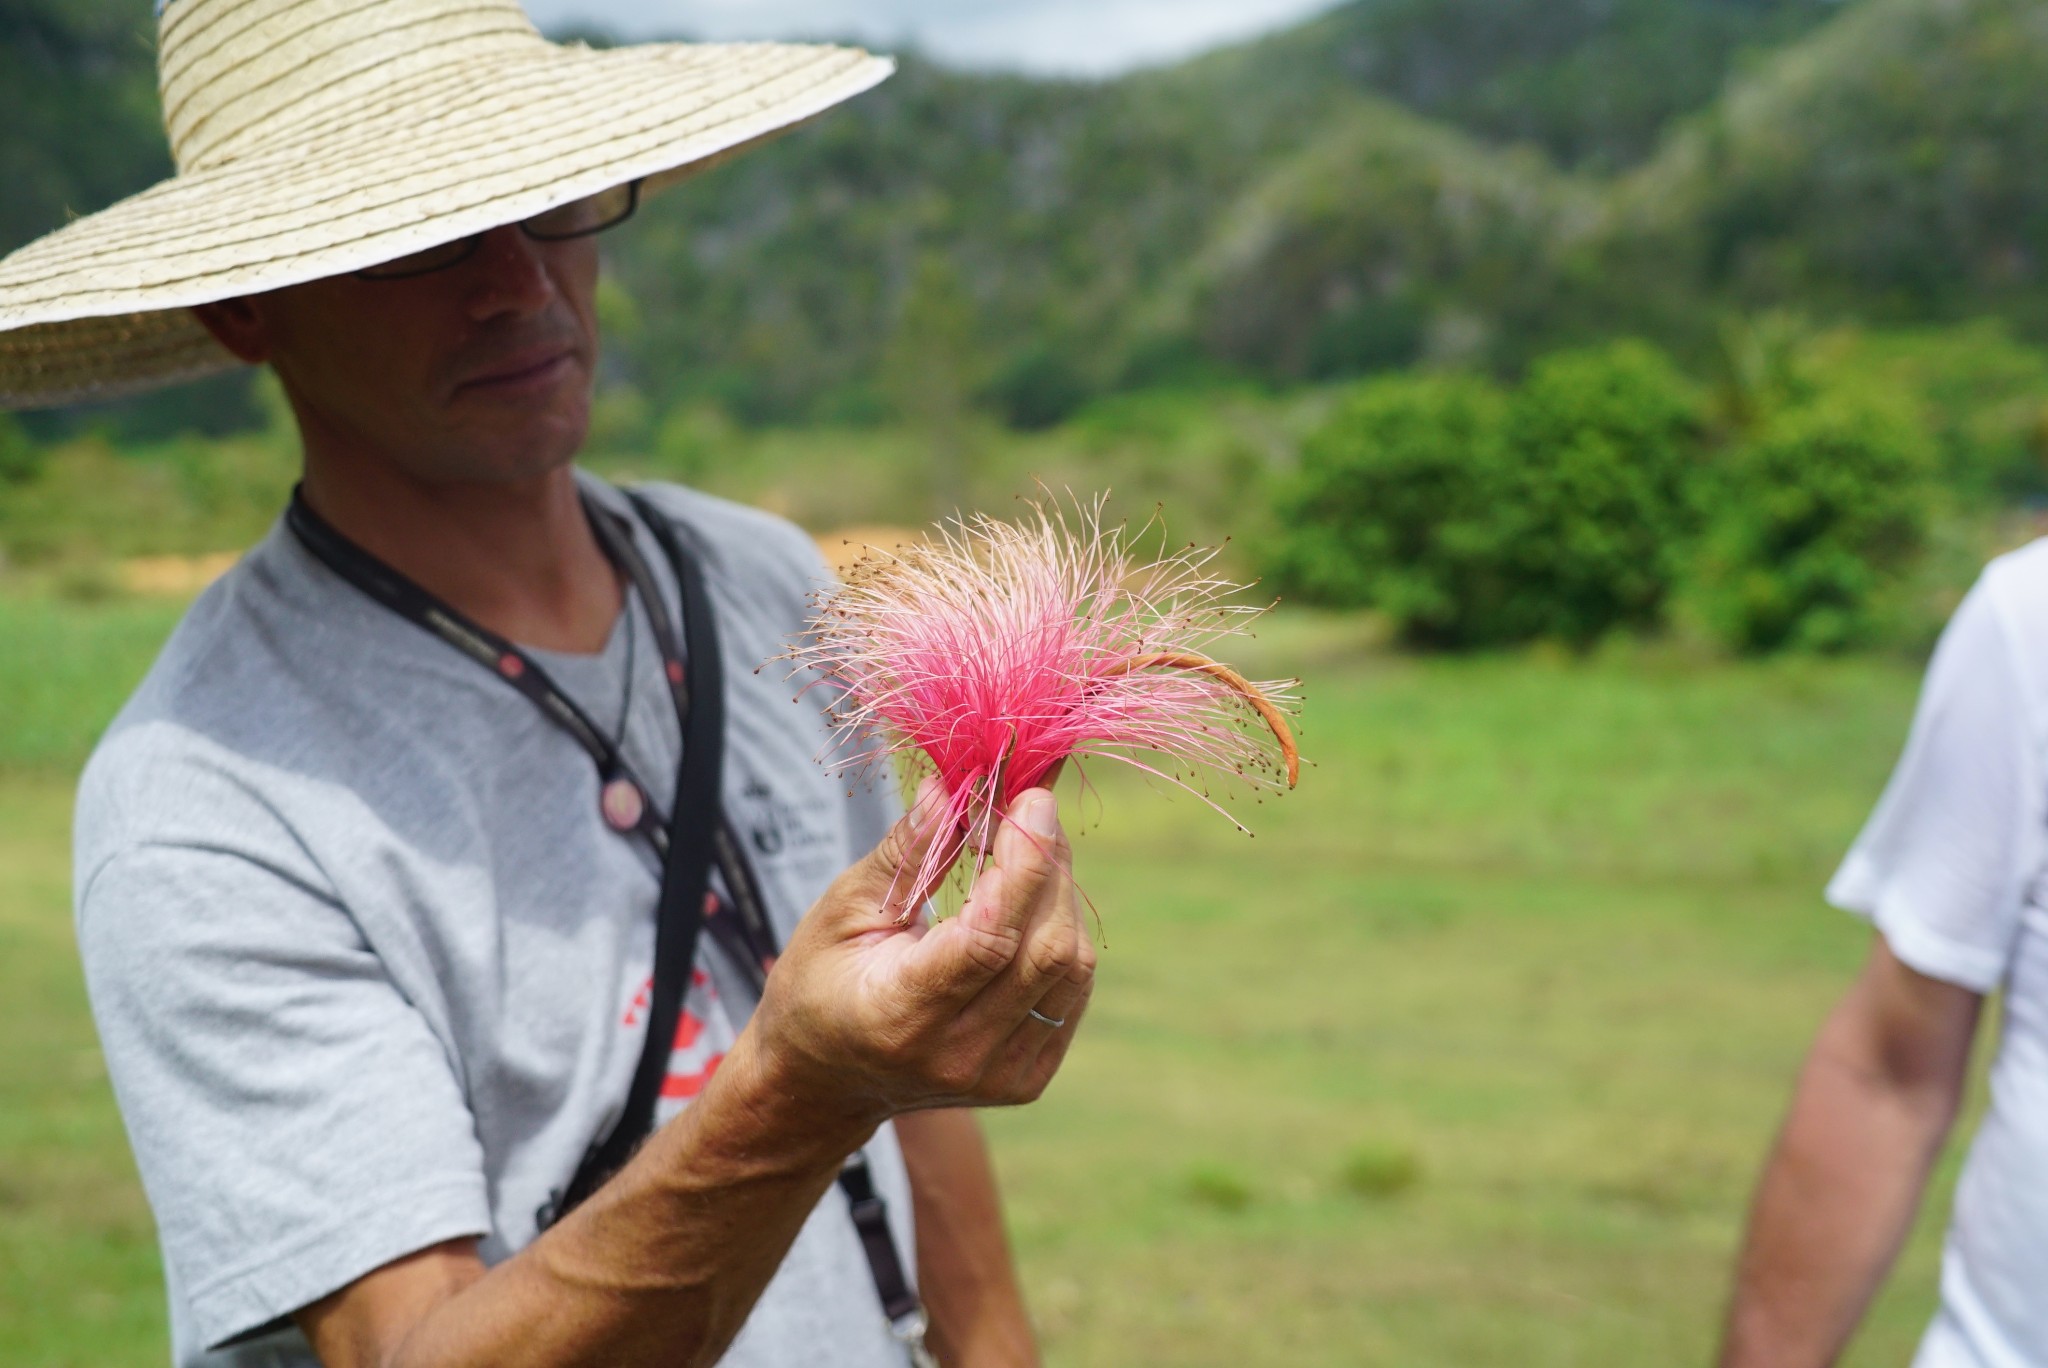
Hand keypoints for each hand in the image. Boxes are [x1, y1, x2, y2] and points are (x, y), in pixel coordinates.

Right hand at [754, 779, 1094, 1120]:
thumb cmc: (822, 981)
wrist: (825, 1079)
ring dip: (1060, 894)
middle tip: (1032, 809)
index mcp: (900, 1014)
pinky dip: (1062, 932)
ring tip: (1028, 850)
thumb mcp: (843, 909)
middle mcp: (957, 1056)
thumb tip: (949, 788)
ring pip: (1070, 968)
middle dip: (1048, 865)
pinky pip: (1072, 991)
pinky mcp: (1026, 1078)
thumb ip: (905, 852)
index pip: (989, 940)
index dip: (1023, 864)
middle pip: (1043, 950)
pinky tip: (1033, 901)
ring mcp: (999, 1075)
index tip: (1032, 801)